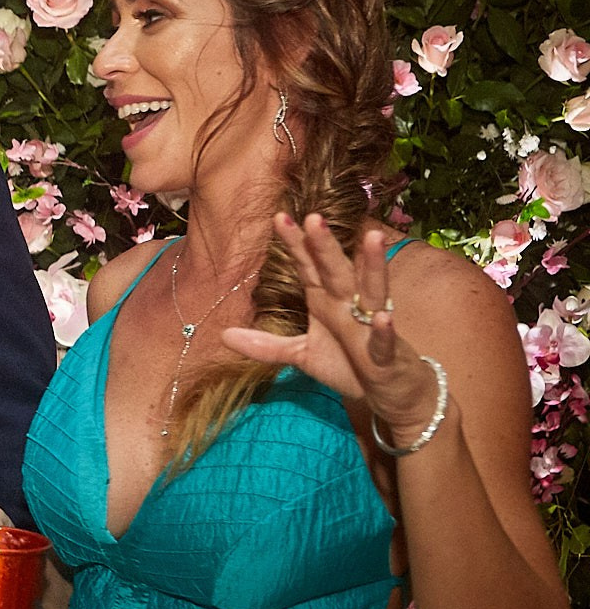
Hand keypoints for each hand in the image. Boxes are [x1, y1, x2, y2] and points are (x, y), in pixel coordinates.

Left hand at [218, 214, 443, 443]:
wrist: (385, 391)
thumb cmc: (346, 363)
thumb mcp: (300, 354)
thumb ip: (265, 345)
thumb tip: (224, 336)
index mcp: (325, 301)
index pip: (308, 267)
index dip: (296, 244)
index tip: (280, 217)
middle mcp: (348, 305)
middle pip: (335, 270)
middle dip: (326, 246)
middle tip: (314, 217)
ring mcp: (369, 326)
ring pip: (372, 291)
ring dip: (372, 266)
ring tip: (372, 238)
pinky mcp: (385, 353)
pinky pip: (385, 339)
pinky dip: (385, 329)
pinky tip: (384, 317)